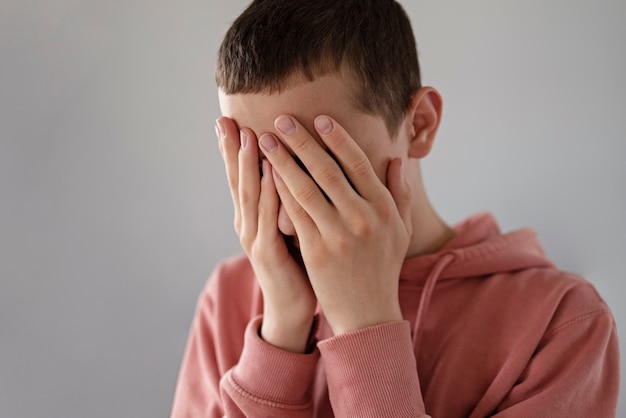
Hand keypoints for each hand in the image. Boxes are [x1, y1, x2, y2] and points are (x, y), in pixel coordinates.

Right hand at [216, 117, 316, 352]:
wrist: (293, 308)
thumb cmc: (296, 264)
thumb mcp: (288, 226)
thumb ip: (285, 200)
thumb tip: (289, 168)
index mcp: (252, 217)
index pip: (240, 177)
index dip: (232, 149)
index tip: (227, 119)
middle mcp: (248, 225)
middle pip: (237, 181)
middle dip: (231, 150)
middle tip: (224, 120)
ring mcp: (255, 239)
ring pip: (250, 196)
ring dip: (248, 166)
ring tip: (247, 135)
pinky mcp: (269, 254)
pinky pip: (270, 218)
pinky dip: (271, 193)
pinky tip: (274, 172)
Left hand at [258, 115, 411, 334]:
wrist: (367, 312)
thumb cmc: (383, 267)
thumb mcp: (400, 230)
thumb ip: (399, 193)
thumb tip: (395, 160)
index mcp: (383, 208)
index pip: (358, 163)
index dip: (338, 138)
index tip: (320, 119)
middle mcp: (362, 217)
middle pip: (327, 169)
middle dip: (301, 141)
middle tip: (282, 120)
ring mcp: (338, 234)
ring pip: (305, 187)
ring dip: (282, 160)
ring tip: (264, 140)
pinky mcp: (316, 251)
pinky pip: (294, 214)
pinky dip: (279, 191)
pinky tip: (265, 174)